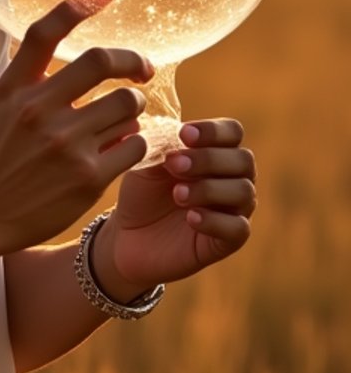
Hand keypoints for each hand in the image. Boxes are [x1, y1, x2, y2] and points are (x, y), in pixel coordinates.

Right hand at [0, 0, 153, 261]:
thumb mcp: (2, 103)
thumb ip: (34, 74)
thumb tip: (82, 48)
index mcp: (15, 86)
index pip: (47, 29)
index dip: (82, 1)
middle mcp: (37, 110)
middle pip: (101, 62)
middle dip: (132, 61)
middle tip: (144, 68)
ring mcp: (63, 144)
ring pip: (126, 105)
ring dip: (134, 106)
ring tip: (126, 116)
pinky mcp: (87, 178)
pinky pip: (133, 144)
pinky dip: (135, 141)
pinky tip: (123, 146)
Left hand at [93, 120, 256, 299]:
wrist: (128, 235)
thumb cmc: (143, 192)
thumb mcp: (148, 163)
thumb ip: (165, 146)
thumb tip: (178, 136)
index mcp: (216, 152)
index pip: (232, 132)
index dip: (213, 131)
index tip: (184, 134)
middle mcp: (232, 178)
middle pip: (244, 160)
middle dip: (209, 159)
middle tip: (176, 165)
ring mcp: (233, 210)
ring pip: (243, 192)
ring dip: (209, 188)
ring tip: (177, 194)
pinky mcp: (227, 241)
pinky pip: (238, 229)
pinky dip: (215, 220)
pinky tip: (191, 217)